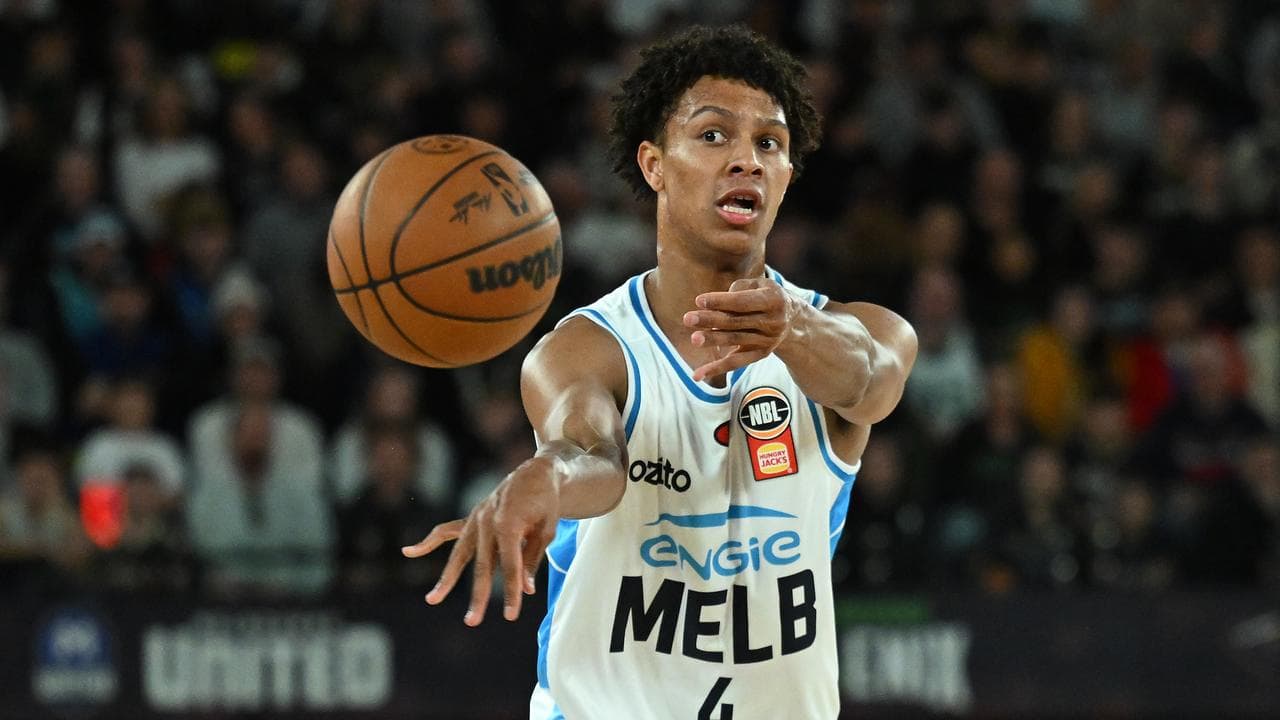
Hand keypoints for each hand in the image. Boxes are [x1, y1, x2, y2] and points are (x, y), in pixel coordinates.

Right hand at [402, 457, 560, 625]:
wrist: (536, 472)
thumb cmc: (546, 502)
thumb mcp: (547, 530)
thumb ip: (532, 559)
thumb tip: (525, 589)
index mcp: (509, 524)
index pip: (509, 566)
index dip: (512, 592)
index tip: (512, 615)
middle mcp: (487, 521)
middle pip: (482, 566)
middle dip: (479, 596)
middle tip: (472, 622)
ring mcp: (476, 518)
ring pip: (459, 553)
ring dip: (447, 578)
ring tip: (432, 600)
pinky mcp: (471, 517)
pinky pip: (446, 531)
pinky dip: (428, 542)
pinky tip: (409, 552)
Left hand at [683, 277, 797, 380]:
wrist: (791, 319)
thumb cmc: (765, 295)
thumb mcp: (759, 284)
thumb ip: (739, 288)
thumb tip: (717, 304)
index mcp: (773, 300)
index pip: (743, 302)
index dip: (721, 301)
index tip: (699, 300)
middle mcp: (773, 322)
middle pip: (736, 322)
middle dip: (710, 320)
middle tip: (688, 318)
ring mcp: (767, 340)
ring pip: (735, 340)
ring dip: (712, 340)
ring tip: (694, 338)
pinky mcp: (760, 354)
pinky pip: (736, 363)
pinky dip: (716, 369)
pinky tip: (698, 375)